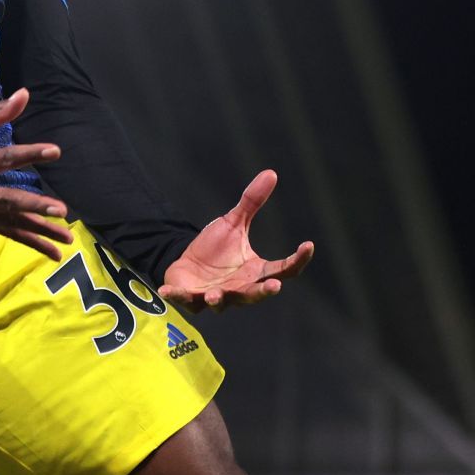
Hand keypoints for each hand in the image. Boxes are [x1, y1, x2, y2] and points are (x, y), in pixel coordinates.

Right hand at [0, 88, 73, 258]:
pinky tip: (48, 250)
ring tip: (65, 241)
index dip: (29, 154)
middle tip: (61, 211)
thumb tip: (24, 94)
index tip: (55, 151)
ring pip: (8, 224)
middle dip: (34, 207)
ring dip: (38, 233)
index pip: (1, 159)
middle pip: (5, 202)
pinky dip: (27, 240)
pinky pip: (3, 232)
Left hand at [160, 170, 314, 310]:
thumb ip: (252, 202)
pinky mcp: (192, 298)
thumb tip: (271, 172)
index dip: (298, 260)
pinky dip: (177, 296)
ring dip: (219, 299)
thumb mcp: (234, 223)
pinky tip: (166, 290)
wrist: (187, 262)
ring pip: (222, 302)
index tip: (308, 245)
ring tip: (216, 295)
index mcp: (256, 272)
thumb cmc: (216, 249)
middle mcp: (240, 289)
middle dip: (264, 291)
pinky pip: (185, 299)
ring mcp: (216, 296)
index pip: (284, 270)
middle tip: (275, 286)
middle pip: (256, 294)